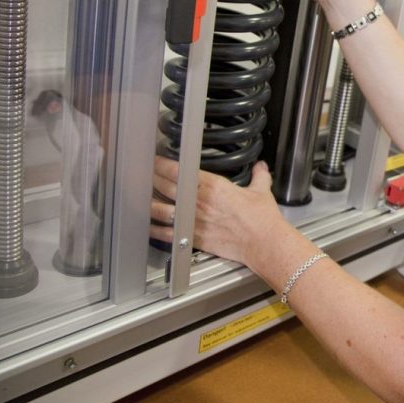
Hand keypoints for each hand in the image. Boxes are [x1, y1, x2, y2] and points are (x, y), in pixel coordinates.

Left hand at [150, 157, 287, 268]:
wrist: (263, 243)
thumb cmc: (262, 220)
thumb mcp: (261, 191)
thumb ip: (258, 176)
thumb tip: (261, 168)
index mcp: (213, 186)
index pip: (179, 170)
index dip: (163, 163)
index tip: (157, 159)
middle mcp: (199, 202)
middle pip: (165, 187)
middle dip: (151, 178)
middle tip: (144, 173)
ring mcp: (193, 221)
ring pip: (160, 209)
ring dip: (148, 202)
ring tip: (140, 197)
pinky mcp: (193, 239)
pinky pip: (167, 234)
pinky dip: (155, 229)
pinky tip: (149, 226)